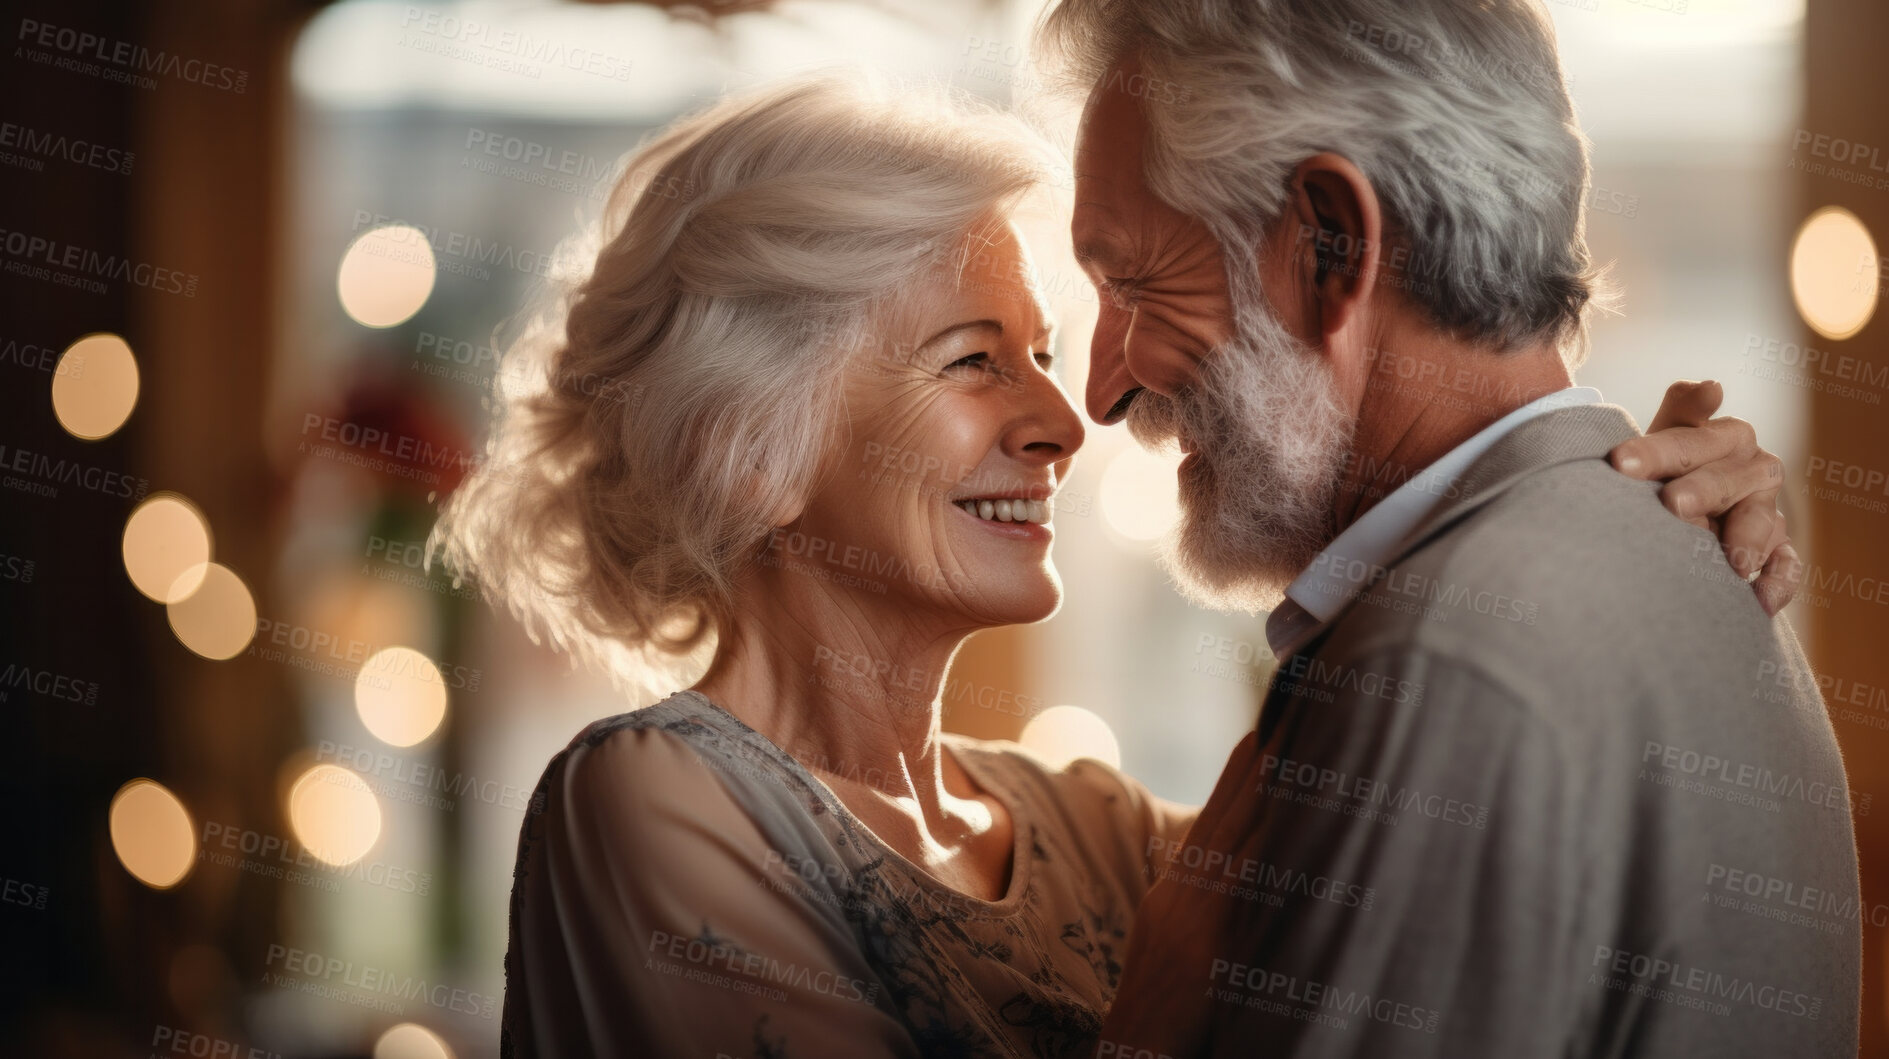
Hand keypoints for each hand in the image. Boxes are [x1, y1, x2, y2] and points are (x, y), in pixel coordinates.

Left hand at [1608, 380, 1799, 615]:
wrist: (1677, 517)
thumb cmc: (1665, 472)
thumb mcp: (1664, 440)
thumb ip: (1681, 412)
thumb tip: (1710, 386)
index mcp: (1722, 438)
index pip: (1692, 440)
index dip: (1657, 450)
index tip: (1619, 462)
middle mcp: (1751, 469)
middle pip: (1726, 478)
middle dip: (1700, 491)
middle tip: (1670, 505)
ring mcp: (1766, 511)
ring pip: (1761, 521)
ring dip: (1745, 539)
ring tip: (1728, 561)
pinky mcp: (1776, 550)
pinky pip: (1787, 566)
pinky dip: (1777, 583)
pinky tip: (1759, 601)